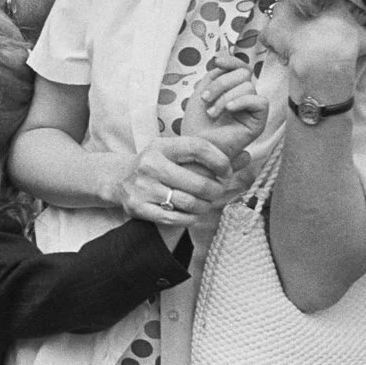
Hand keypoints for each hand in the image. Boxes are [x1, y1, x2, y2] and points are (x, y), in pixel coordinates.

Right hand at [104, 134, 237, 224]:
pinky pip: (175, 218)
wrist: (118, 180)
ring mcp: (143, 188)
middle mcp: (150, 165)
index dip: (220, 161)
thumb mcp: (175, 153)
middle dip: (216, 190)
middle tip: (218, 192)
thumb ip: (208, 156)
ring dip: (204, 206)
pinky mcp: (138, 208)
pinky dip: (190, 218)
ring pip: (189, 203)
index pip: (199, 148)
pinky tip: (192, 214)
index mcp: (161, 146)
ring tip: (205, 203)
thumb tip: (247, 156)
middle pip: (198, 183)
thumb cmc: (156, 165)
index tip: (227, 172)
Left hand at [182, 52, 268, 160]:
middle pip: (243, 74)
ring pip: (248, 87)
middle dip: (221, 83)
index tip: (216, 61)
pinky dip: (241, 102)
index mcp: (232, 90)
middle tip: (205, 99)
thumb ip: (216, 73)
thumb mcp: (202, 91)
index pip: (241, 67)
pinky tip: (228, 110)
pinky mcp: (258, 123)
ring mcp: (252, 110)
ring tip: (212, 112)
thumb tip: (225, 50)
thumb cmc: (196, 124)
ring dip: (225, 97)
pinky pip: (259, 102)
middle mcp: (245, 98)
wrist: (195, 147)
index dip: (231, 60)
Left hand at [261, 0, 365, 82]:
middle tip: (304, 17)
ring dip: (284, 20)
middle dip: (296, 1)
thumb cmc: (346, 44)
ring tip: (294, 33)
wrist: (323, 57)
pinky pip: (267, 35)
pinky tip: (281, 49)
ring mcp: (282, 13)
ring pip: (278, 10)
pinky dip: (272, 42)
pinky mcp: (271, 31)